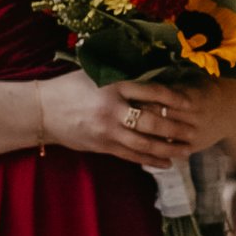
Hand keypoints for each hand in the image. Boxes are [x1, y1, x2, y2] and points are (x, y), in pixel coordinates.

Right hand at [37, 74, 181, 169]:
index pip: (150, 91)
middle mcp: (112, 109)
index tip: (189, 101)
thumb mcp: (95, 73)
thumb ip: (121, 75)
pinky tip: (166, 163)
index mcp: (113, 85)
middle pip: (151, 121)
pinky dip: (150, 160)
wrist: (42, 110)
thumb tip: (150, 72)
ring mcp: (107, 130)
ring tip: (186, 151)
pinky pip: (131, 155)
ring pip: (144, 143)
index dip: (173, 97)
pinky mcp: (102, 146)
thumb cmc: (70, 87)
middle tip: (194, 131)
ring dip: (167, 149)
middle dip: (175, 128)